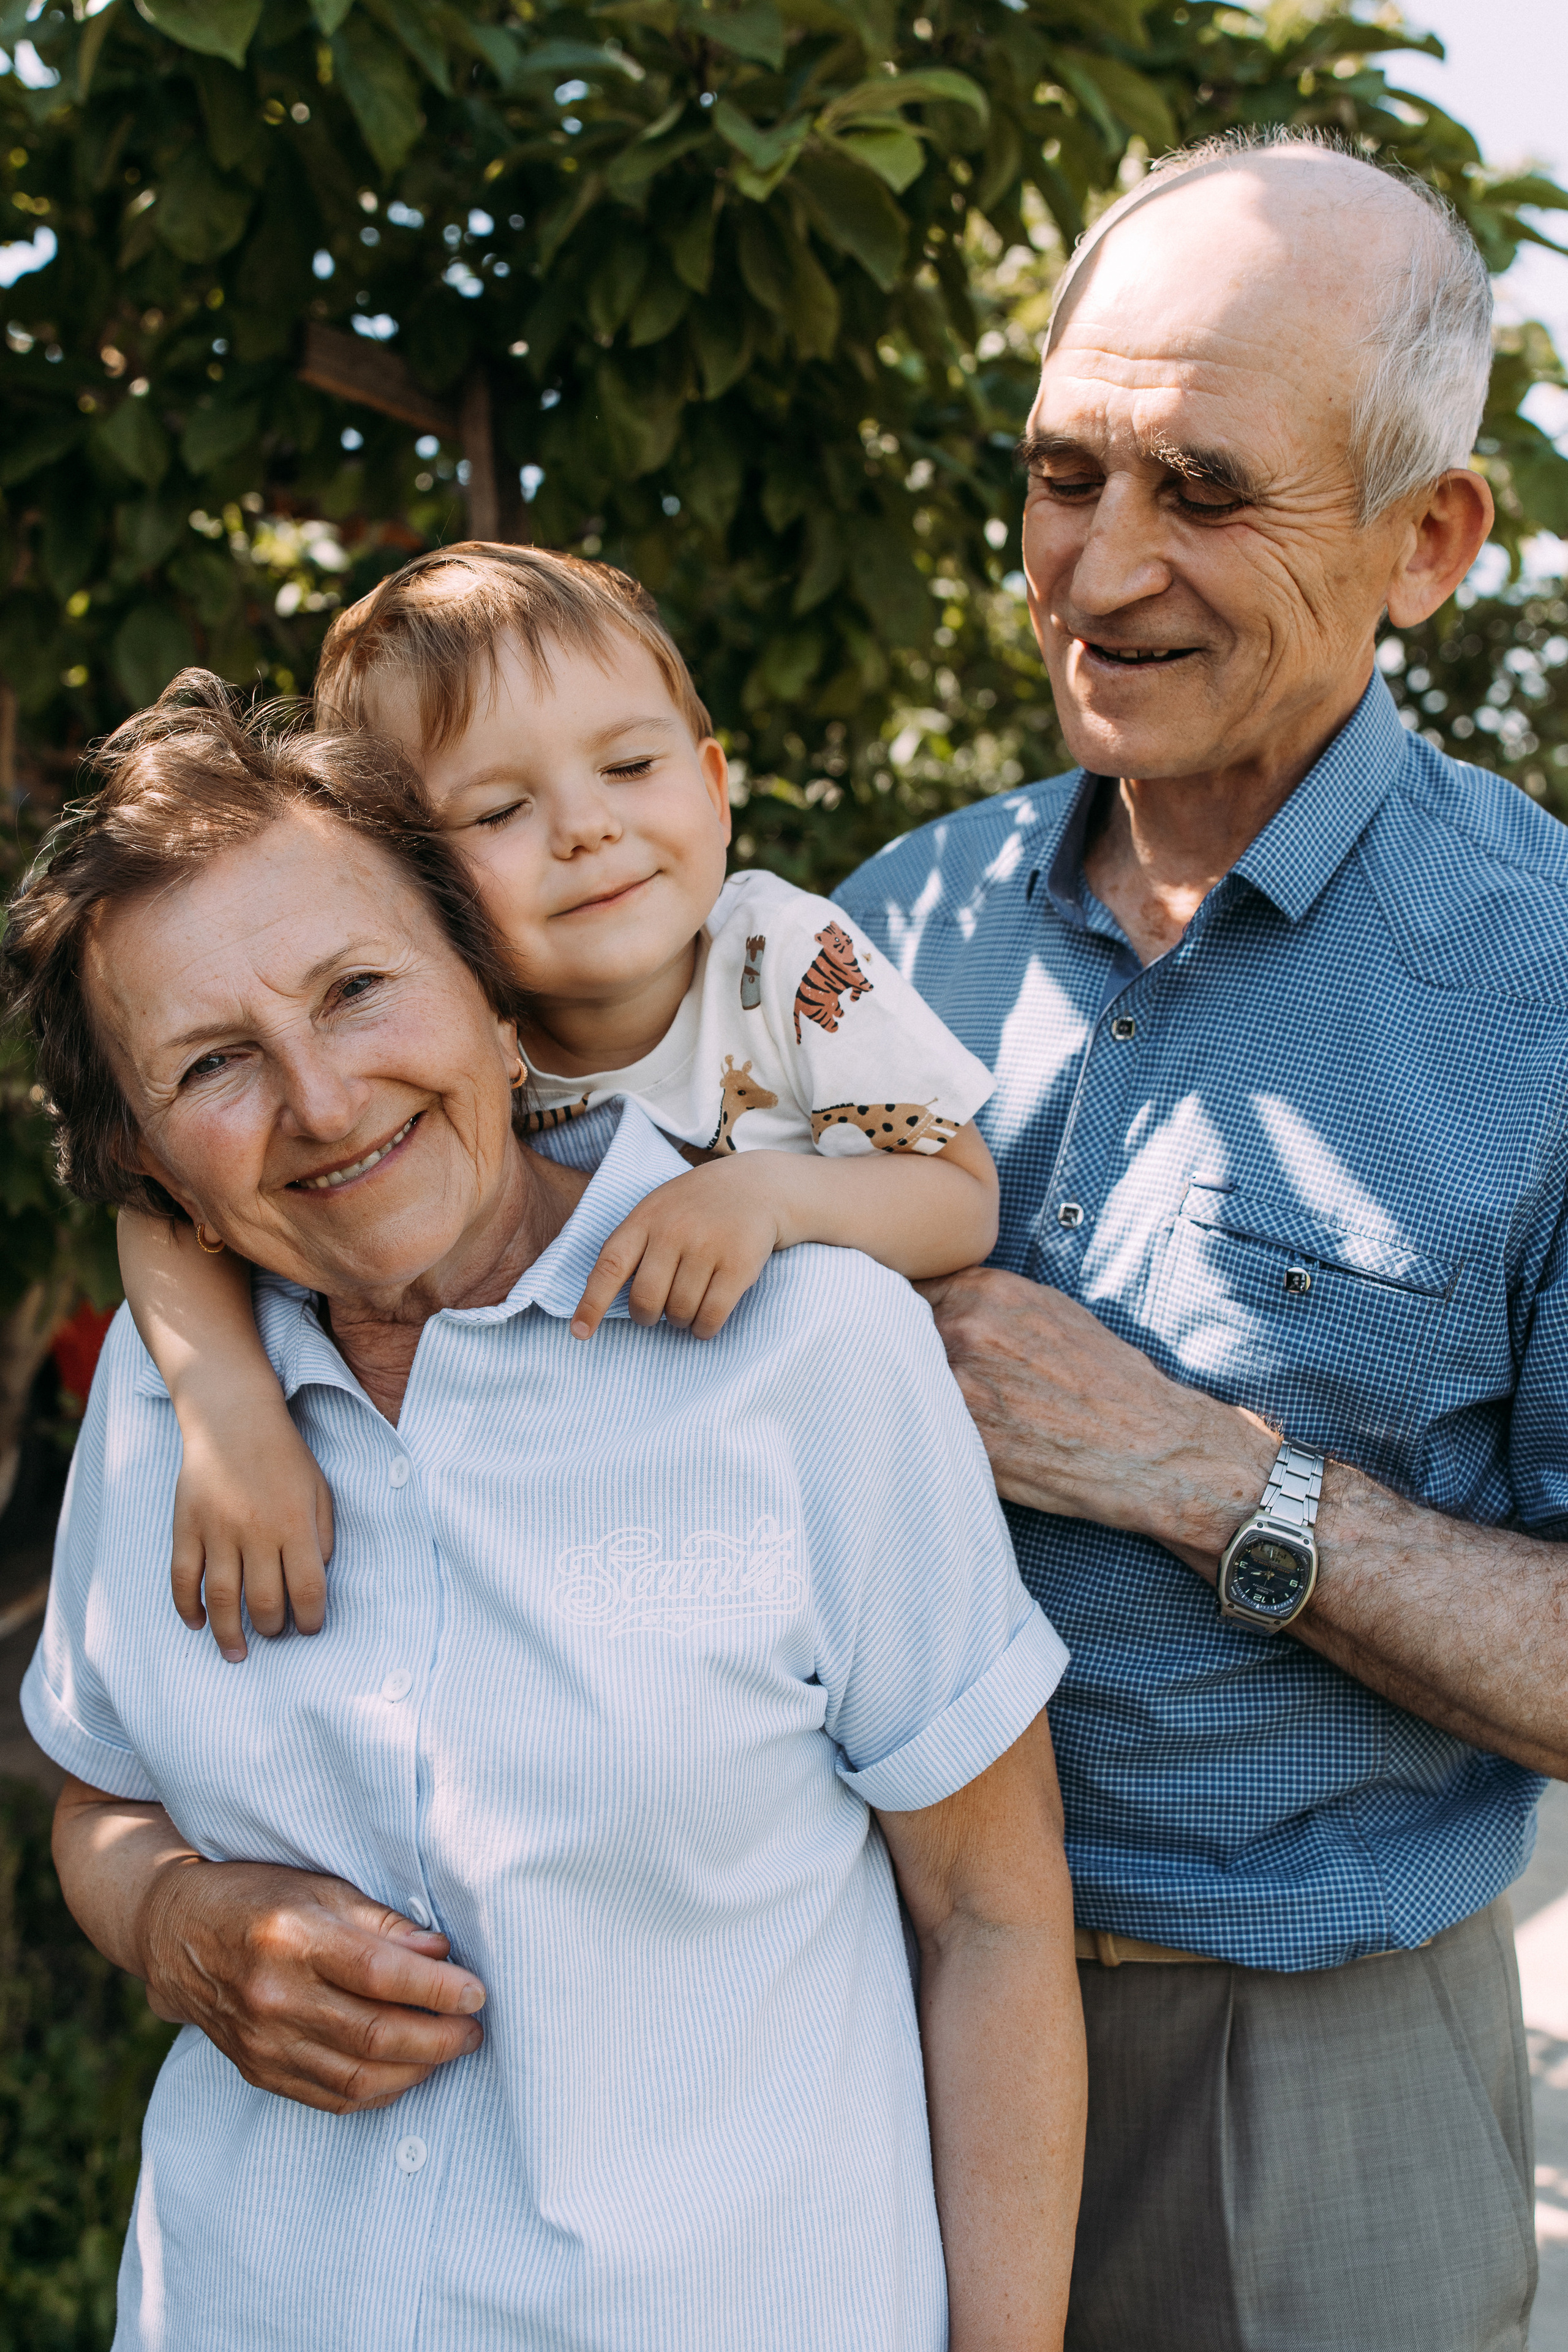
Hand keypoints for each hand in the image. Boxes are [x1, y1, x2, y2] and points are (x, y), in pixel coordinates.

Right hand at [138, 1856, 485, 2113]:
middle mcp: (274, 1996)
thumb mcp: (321, 1887)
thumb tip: (441, 1953)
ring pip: (357, 2076)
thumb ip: (382, 1923)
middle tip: (474, 2028)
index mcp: (292, 1938)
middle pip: (374, 2033)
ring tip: (450, 2049)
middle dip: (439, 2038)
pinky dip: (378, 2090)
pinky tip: (407, 2071)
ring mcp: (262, 2042)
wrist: (176, 1933)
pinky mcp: (257, 2070)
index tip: (476, 1992)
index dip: (436, 1988)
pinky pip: (331, 2097)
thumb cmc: (258, 1897)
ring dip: (416, 2070)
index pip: (379, 1974)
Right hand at [170, 1390, 334, 1661]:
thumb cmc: (284, 1456)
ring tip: (237, 1652)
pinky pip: (183, 1577)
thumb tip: (317, 1582)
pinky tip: (197, 1624)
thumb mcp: (319, 1489)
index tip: (310, 1628)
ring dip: (229, 1633)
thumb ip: (322, 1535)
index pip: (308, 1588)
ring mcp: (217, 1529)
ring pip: (222, 1598)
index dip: (312, 1618)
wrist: (233, 1418)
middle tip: (274, 1634)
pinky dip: (188, 1607)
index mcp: (295, 1523)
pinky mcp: (186, 1525)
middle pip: (264, 1600)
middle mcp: (256, 1531)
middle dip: (272, 1628)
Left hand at [571, 1156, 790, 1340]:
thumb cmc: (697, 1207)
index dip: (591, 1304)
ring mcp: (708, 1247)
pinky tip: (705, 1322)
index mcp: (645, 1219)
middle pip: (646, 1300)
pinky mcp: (739, 1264)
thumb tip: (602, 1299)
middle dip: (647, 1317)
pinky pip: (711, 1316)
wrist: (758, 1186)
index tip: (580, 1333)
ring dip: (680, 1321)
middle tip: (656, 1312)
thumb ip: (632, 1245)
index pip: (609, 1266)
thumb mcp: (657, 1209)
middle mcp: (673, 1231)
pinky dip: (704, 1329)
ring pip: (679, 1312)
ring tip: (688, 1306)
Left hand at [915, 1266, 1275, 1567]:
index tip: (883, 1322)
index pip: (901, 1284)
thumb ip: (985, 1301)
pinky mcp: (963, 1438)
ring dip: (897, 1387)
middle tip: (883, 1366)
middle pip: (885, 1328)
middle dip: (885, 1345)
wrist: (1148, 1445)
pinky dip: (914, 1425)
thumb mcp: (1049, 1312)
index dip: (890, 1306)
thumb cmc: (1105, 1380)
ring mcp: (960, 1385)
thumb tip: (932, 1299)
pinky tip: (926, 1433)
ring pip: (893, 1376)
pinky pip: (914, 1422)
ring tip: (901, 1402)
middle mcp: (966, 1329)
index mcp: (986, 1292)